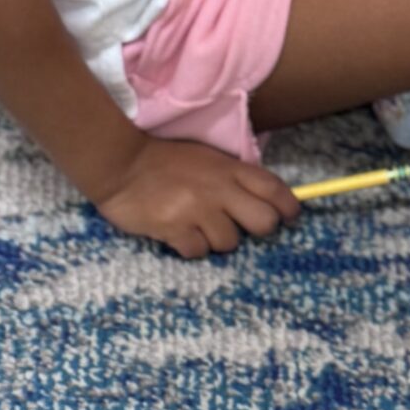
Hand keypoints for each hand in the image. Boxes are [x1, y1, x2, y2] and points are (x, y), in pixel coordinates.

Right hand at [94, 136, 300, 258]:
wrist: (119, 164)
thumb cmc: (164, 161)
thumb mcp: (206, 157)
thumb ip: (232, 176)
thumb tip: (263, 199)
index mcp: (228, 168)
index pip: (273, 188)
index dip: (289, 206)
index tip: (290, 216)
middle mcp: (218, 189)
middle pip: (263, 223)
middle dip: (258, 229)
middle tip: (241, 225)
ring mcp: (197, 210)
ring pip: (230, 242)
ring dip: (217, 239)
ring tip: (197, 224)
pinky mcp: (174, 229)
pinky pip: (198, 252)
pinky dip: (191, 246)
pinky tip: (178, 232)